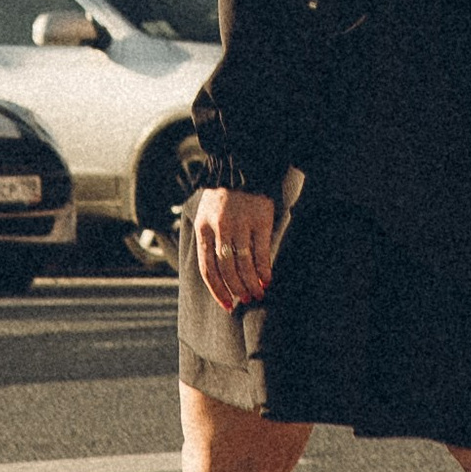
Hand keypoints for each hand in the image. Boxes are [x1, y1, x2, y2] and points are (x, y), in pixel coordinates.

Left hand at [192, 184, 278, 310]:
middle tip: (246, 299)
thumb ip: (209, 243)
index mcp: (203, 229)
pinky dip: (264, 268)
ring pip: (244, 262)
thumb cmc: (222, 198)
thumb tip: (217, 277)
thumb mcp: (206, 218)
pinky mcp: (260, 219)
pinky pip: (262, 250)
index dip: (217, 289)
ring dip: (251, 282)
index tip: (227, 304)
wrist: (240, 167)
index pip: (208, 268)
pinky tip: (267, 278)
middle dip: (237, 288)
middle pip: (226, 268)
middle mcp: (220, 227)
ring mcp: (240, 223)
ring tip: (258, 293)